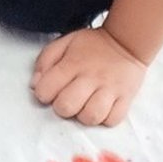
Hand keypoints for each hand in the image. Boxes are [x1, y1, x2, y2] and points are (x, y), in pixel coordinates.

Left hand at [31, 25, 146, 126]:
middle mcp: (91, 77)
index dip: (44, 93)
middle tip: (69, 99)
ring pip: (91, 117)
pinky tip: (102, 108)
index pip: (46, 90)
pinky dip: (105, 119)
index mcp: (73, 64)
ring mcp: (110, 89)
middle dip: (63, 108)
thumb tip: (35, 84)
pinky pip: (112, 120)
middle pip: (67, 107)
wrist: (126, 42)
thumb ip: (45, 61)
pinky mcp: (126, 97)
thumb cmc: (91, 46)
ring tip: (86, 106)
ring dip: (84, 116)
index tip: (51, 90)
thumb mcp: (64, 43)